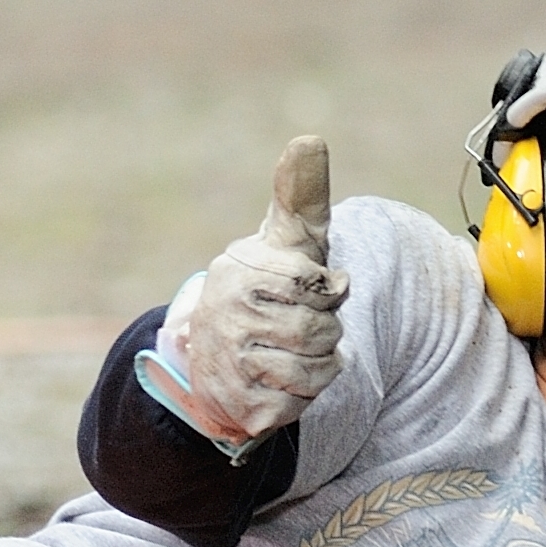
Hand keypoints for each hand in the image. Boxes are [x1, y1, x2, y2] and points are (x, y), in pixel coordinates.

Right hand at [136, 135, 350, 453]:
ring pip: (317, 372)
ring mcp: (231, 364)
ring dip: (318, 367)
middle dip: (325, 332)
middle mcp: (229, 316)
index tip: (309, 289)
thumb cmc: (267, 289)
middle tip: (297, 326)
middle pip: (323, 332)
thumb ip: (302, 196)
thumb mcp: (286, 241)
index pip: (323, 288)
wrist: (217, 356)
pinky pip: (301, 406)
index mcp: (244, 272)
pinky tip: (279, 384)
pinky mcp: (240, 407)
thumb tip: (310, 139)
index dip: (329, 292)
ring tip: (292, 354)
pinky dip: (302, 398)